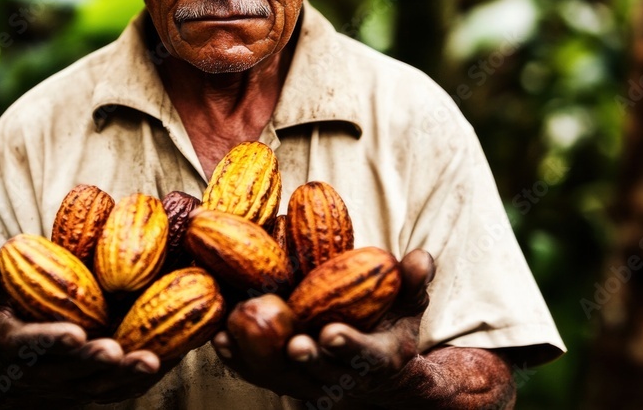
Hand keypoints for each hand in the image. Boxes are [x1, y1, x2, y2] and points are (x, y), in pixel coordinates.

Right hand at [0, 241, 174, 405]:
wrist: (10, 386)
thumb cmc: (10, 325)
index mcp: (16, 347)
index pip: (32, 345)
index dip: (51, 340)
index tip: (73, 334)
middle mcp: (43, 373)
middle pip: (71, 369)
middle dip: (94, 361)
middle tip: (116, 351)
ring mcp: (72, 387)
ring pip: (100, 385)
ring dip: (126, 376)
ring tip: (154, 360)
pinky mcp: (96, 392)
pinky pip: (122, 390)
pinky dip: (145, 379)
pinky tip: (173, 359)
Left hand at [212, 248, 434, 404]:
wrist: (378, 369)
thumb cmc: (391, 325)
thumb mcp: (410, 303)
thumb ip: (414, 281)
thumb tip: (421, 258)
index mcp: (379, 359)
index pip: (366, 358)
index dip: (349, 347)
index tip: (332, 333)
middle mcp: (345, 378)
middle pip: (322, 372)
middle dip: (306, 359)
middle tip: (292, 343)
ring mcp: (313, 384)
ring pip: (285, 378)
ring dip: (261, 360)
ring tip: (238, 335)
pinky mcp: (287, 382)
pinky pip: (261, 376)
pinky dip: (241, 361)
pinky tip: (221, 339)